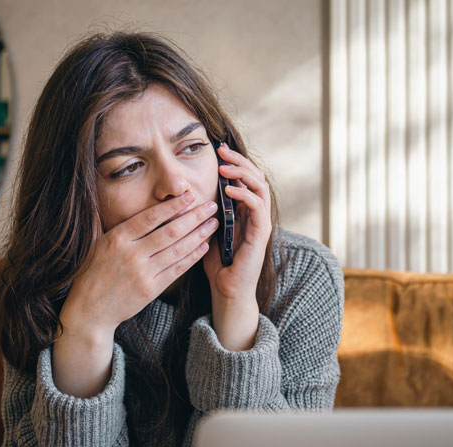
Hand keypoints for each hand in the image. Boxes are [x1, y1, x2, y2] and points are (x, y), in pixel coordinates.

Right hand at [60, 190, 218, 332]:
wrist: (89, 310)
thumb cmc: (92, 273)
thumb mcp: (96, 244)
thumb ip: (111, 225)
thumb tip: (113, 200)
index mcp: (117, 239)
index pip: (151, 217)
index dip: (173, 205)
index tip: (190, 195)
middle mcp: (132, 254)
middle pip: (170, 231)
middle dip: (194, 217)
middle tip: (211, 206)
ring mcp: (143, 273)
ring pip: (177, 250)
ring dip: (198, 235)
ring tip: (212, 224)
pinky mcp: (151, 289)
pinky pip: (177, 269)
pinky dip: (192, 257)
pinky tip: (203, 246)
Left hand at [202, 143, 271, 306]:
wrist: (227, 290)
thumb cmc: (217, 263)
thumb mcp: (208, 230)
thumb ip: (206, 211)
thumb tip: (190, 191)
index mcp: (245, 211)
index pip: (245, 178)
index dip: (234, 162)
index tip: (218, 150)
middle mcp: (256, 214)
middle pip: (256, 176)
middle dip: (239, 161)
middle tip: (223, 150)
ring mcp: (261, 223)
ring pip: (260, 186)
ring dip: (242, 173)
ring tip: (224, 167)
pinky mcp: (261, 234)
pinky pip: (258, 206)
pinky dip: (244, 194)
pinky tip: (229, 189)